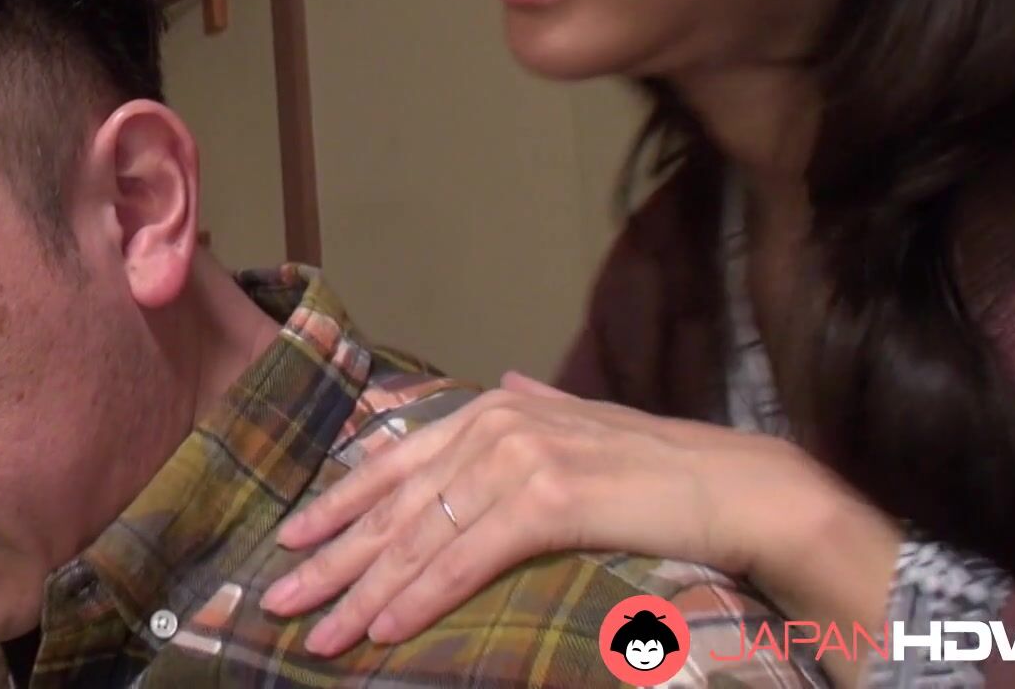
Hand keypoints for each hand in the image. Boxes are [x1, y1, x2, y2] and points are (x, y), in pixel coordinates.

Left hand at [260, 371, 842, 656]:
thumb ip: (538, 403)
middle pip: (392, 505)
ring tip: (317, 635)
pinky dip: (419, 597)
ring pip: (419, 539)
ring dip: (362, 595)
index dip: (336, 506)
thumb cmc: (663, 466)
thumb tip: (509, 379)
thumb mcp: (585, 425)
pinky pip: (465, 560)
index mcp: (492, 407)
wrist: (738, 485)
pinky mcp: (545, 499)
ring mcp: (517, 457)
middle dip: (330, 559)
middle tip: (277, 601)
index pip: (393, 463)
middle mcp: (493, 422)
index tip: (290, 541)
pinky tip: (384, 628)